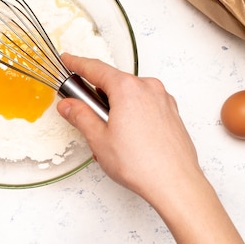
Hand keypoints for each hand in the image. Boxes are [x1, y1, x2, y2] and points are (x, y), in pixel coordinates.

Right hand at [57, 54, 244, 243]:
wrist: (176, 183)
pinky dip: (132, 114)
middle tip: (85, 115)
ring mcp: (163, 99)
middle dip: (97, 96)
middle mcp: (148, 88)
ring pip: (130, 95)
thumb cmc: (141, 164)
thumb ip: (80, 116)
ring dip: (116, 108)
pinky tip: (128, 139)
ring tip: (110, 137)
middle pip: (114, 82)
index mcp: (127, 88)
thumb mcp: (99, 139)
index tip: (68, 60)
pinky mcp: (171, 113)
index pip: (95, 68)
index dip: (77, 63)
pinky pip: (145, 105)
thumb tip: (69, 105)